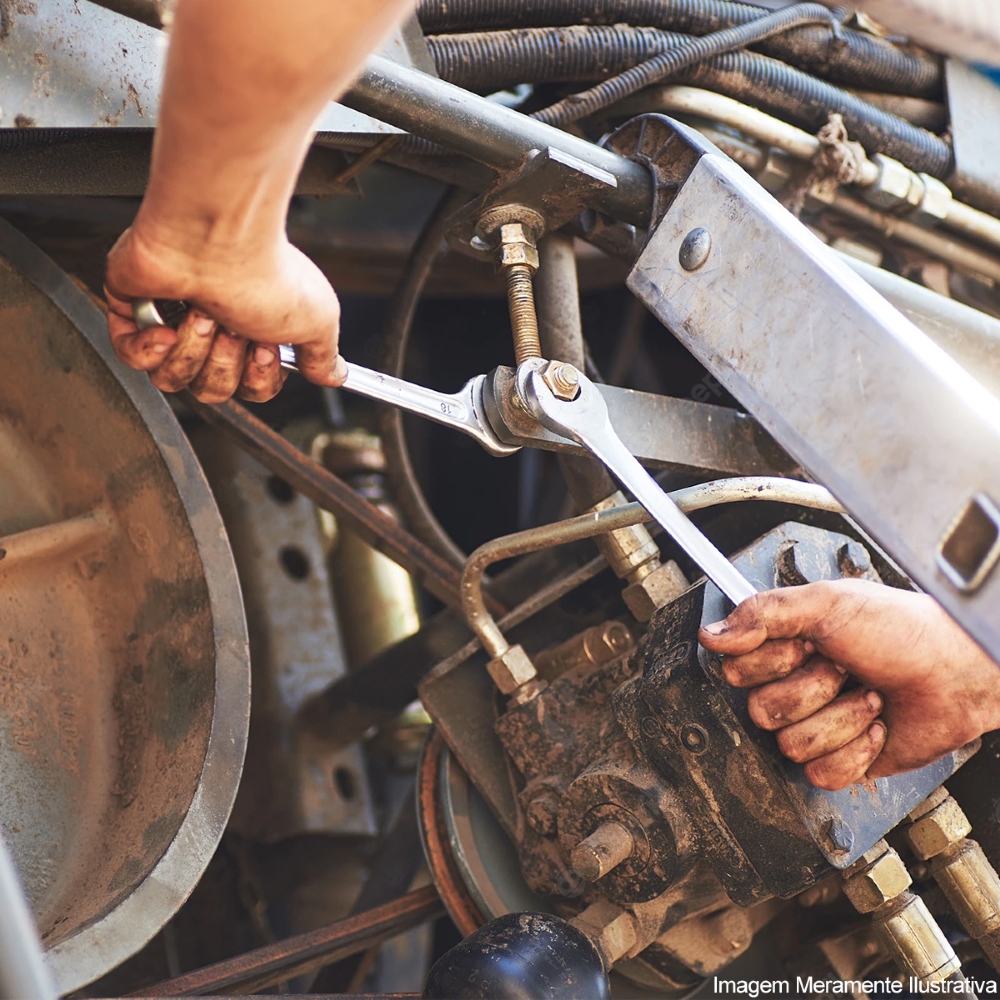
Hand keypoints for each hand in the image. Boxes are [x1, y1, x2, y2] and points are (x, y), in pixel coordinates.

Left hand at [104, 222, 344, 402]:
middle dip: (225, 365)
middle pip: (212, 390)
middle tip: (233, 326)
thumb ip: (324, 355)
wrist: (215, 237)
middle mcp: (213, 327)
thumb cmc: (265, 272)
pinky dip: (150, 349)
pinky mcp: (133, 311)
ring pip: (173, 379)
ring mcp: (170, 320)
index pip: (250, 388)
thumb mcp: (318, 320)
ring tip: (203, 313)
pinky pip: (134, 359)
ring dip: (193, 351)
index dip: (257, 379)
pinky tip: (167, 327)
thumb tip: (334, 374)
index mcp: (254, 330)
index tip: (266, 348)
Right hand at [698, 579, 999, 790]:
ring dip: (840, 719)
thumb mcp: (828, 602)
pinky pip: (819, 773)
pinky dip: (855, 750)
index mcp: (782, 647)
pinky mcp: (839, 762)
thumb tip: (711, 635)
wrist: (958, 674)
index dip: (770, 662)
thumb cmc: (903, 630)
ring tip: (867, 695)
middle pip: (759, 711)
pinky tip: (875, 726)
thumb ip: (763, 613)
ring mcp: (815, 726)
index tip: (804, 644)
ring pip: (790, 744)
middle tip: (842, 668)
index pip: (735, 671)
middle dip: (811, 689)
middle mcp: (792, 686)